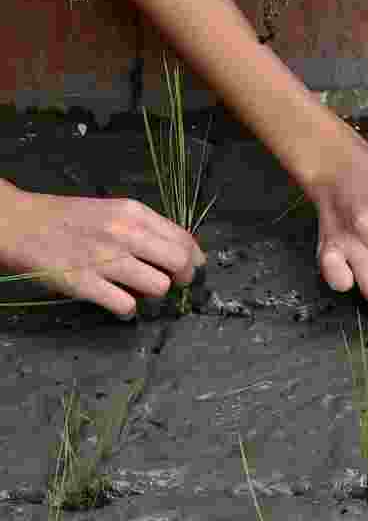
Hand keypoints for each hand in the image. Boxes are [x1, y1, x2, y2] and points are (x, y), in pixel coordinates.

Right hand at [0, 185, 205, 316]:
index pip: (183, 238)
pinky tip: (119, 303)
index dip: (194, 258)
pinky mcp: (84, 283)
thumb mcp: (113, 211)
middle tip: (172, 283)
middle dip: (182, 277)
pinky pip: (125, 305)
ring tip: (138, 290)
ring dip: (153, 293)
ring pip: (158, 286)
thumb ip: (146, 228)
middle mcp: (124, 234)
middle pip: (179, 263)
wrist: (20, 224)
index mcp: (134, 213)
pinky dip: (127, 309)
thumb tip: (183, 251)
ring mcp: (105, 259)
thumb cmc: (69, 219)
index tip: (193, 268)